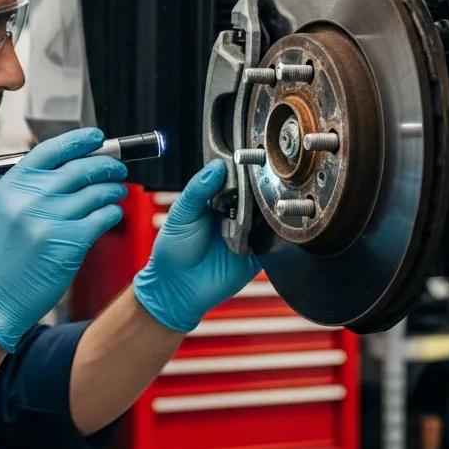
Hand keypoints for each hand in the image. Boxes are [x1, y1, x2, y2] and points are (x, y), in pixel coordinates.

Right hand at [0, 127, 127, 350]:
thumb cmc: (2, 255)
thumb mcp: (6, 208)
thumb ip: (33, 185)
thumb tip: (76, 163)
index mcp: (13, 185)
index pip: (52, 149)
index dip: (80, 140)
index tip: (97, 137)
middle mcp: (30, 198)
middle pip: (81, 168)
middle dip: (107, 165)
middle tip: (117, 168)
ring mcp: (49, 220)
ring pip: (97, 192)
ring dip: (114, 189)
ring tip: (117, 191)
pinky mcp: (69, 242)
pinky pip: (102, 217)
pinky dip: (112, 212)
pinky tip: (112, 213)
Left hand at [133, 159, 259, 331]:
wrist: (177, 289)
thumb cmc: (173, 250)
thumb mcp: (181, 214)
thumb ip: (197, 190)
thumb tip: (216, 167)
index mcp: (215, 198)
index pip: (235, 177)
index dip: (242, 168)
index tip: (248, 159)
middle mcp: (235, 213)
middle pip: (256, 194)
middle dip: (259, 189)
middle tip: (260, 184)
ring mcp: (248, 232)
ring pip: (268, 215)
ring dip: (268, 210)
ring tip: (265, 206)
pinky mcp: (258, 254)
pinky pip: (274, 241)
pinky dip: (275, 235)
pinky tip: (272, 227)